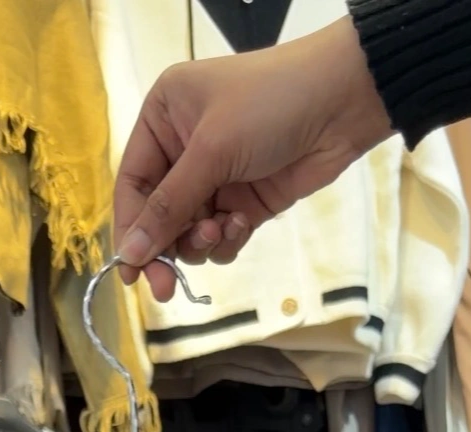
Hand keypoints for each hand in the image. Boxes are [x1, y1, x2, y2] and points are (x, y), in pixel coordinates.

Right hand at [113, 18, 391, 300]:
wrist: (340, 103)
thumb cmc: (269, 105)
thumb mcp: (211, 151)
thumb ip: (169, 207)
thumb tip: (130, 254)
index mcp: (163, 117)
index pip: (133, 184)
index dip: (130, 230)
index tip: (130, 274)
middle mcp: (183, 147)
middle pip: (157, 216)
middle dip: (166, 248)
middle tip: (166, 289)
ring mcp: (215, 177)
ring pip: (189, 232)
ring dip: (201, 241)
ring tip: (223, 228)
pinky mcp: (244, 201)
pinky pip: (220, 237)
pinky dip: (227, 240)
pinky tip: (243, 223)